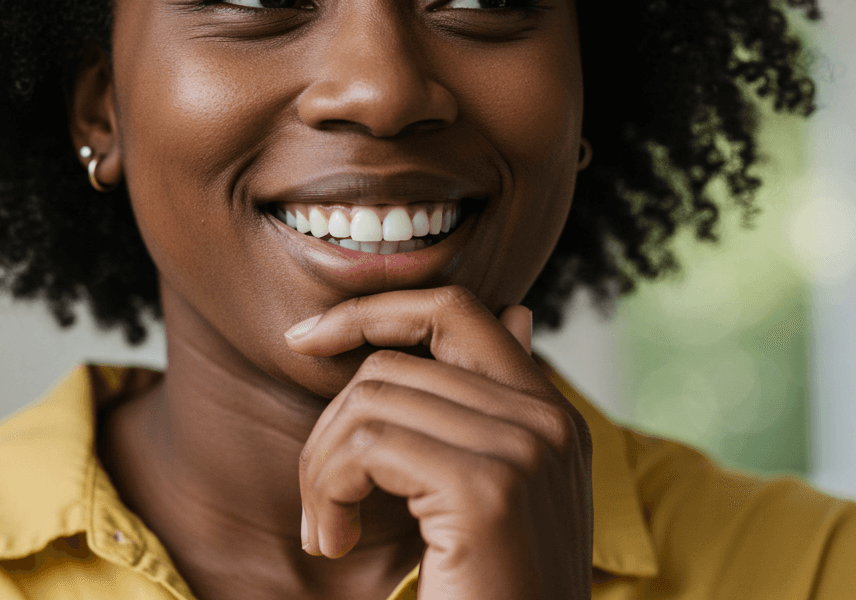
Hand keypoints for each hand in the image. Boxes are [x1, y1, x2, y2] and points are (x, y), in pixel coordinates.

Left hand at [285, 287, 593, 599]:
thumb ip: (492, 413)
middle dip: (328, 431)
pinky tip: (334, 544)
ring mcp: (523, 450)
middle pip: (391, 364)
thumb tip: (514, 315)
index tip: (305, 341)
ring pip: (368, 400)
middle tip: (321, 507)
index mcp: (550, 417)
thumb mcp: (496, 500)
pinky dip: (326, 492)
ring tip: (327, 531)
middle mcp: (546, 422)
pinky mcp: (488, 489)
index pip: (457, 310)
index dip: (372, 309)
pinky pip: (366, 445)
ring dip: (321, 470)